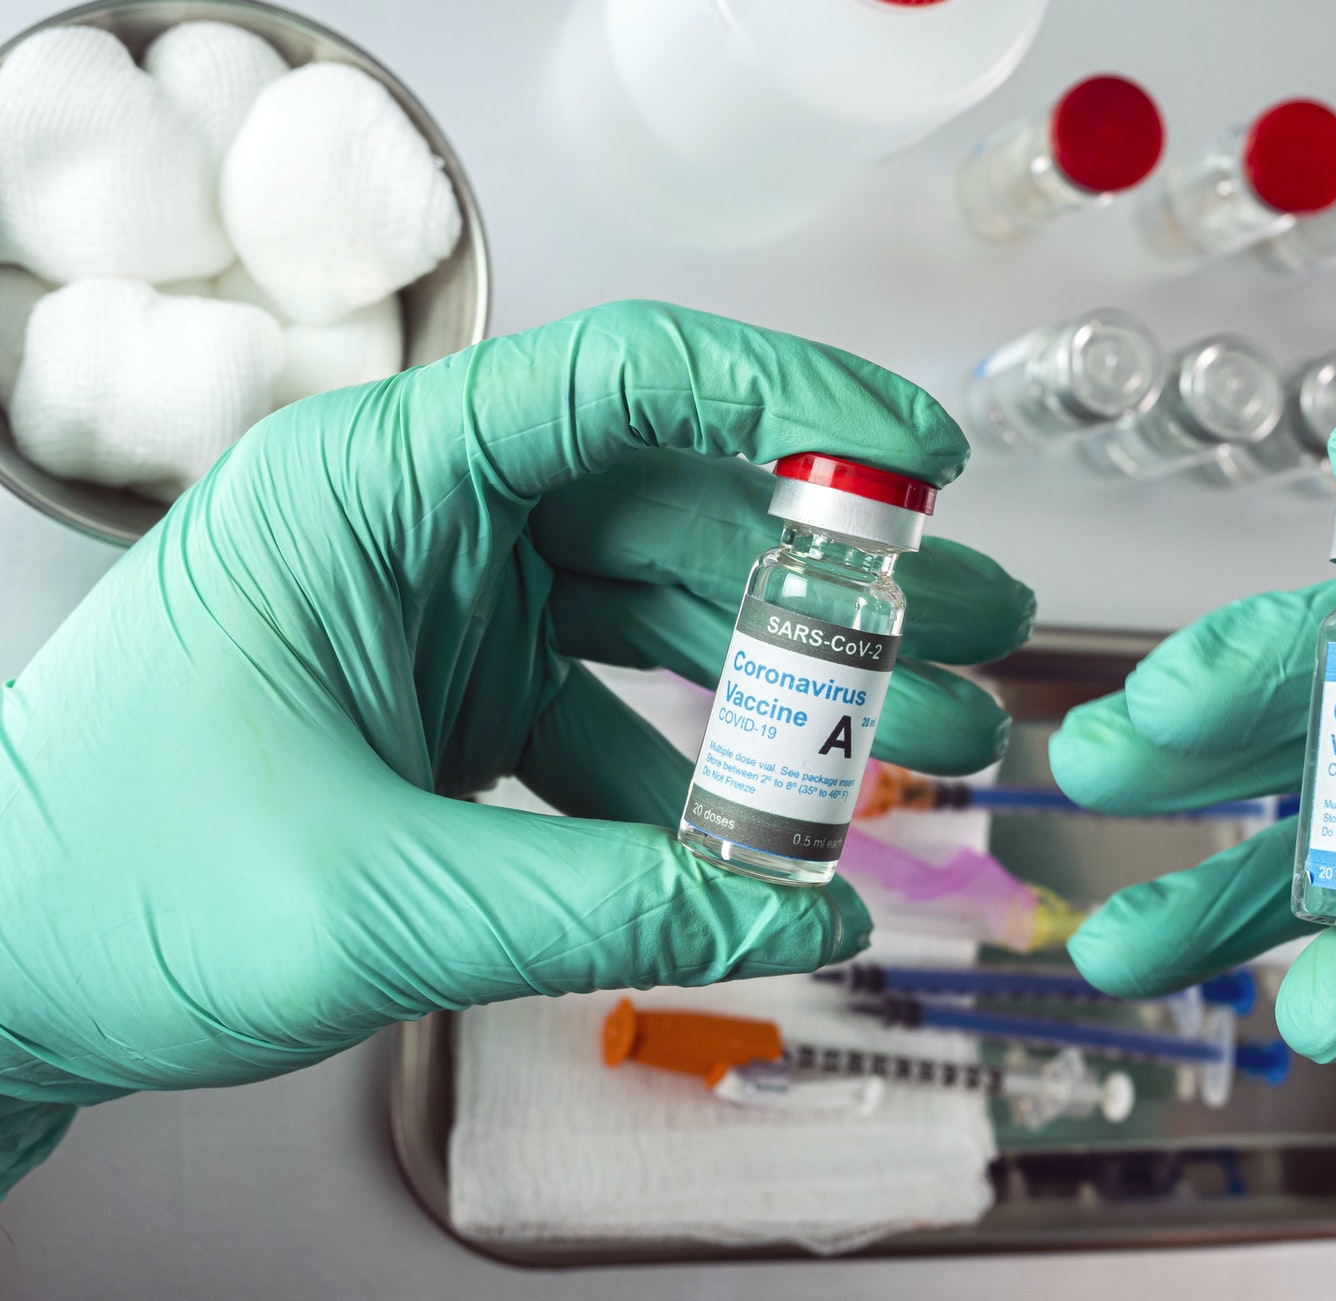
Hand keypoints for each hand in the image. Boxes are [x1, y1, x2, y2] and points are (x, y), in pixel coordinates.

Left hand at [0, 301, 1032, 1190]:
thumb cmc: (113, 888)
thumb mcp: (382, 900)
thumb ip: (614, 903)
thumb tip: (812, 915)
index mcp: (373, 486)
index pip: (617, 380)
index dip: (789, 401)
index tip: (920, 464)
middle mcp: (421, 521)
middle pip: (677, 500)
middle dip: (842, 576)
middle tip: (973, 630)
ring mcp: (444, 604)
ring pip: (663, 604)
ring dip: (795, 674)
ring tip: (931, 734)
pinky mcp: (455, 688)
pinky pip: (614, 702)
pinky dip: (700, 766)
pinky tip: (776, 832)